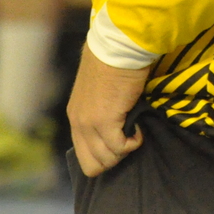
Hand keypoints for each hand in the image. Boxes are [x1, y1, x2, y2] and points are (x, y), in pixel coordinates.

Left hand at [67, 45, 149, 176]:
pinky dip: (134, 141)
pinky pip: (121, 147)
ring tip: (133, 128)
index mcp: (75, 117)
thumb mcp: (98, 92)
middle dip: (114, 157)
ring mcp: (90, 124)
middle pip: (93, 165)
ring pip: (108, 159)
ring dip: (125, 149)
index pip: (84, 157)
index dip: (104, 156)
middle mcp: (78, 123)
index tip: (118, 141)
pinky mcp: (105, 121)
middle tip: (127, 138)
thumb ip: (99, 112)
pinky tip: (138, 126)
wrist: (117, 47)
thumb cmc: (112, 62)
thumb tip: (113, 128)